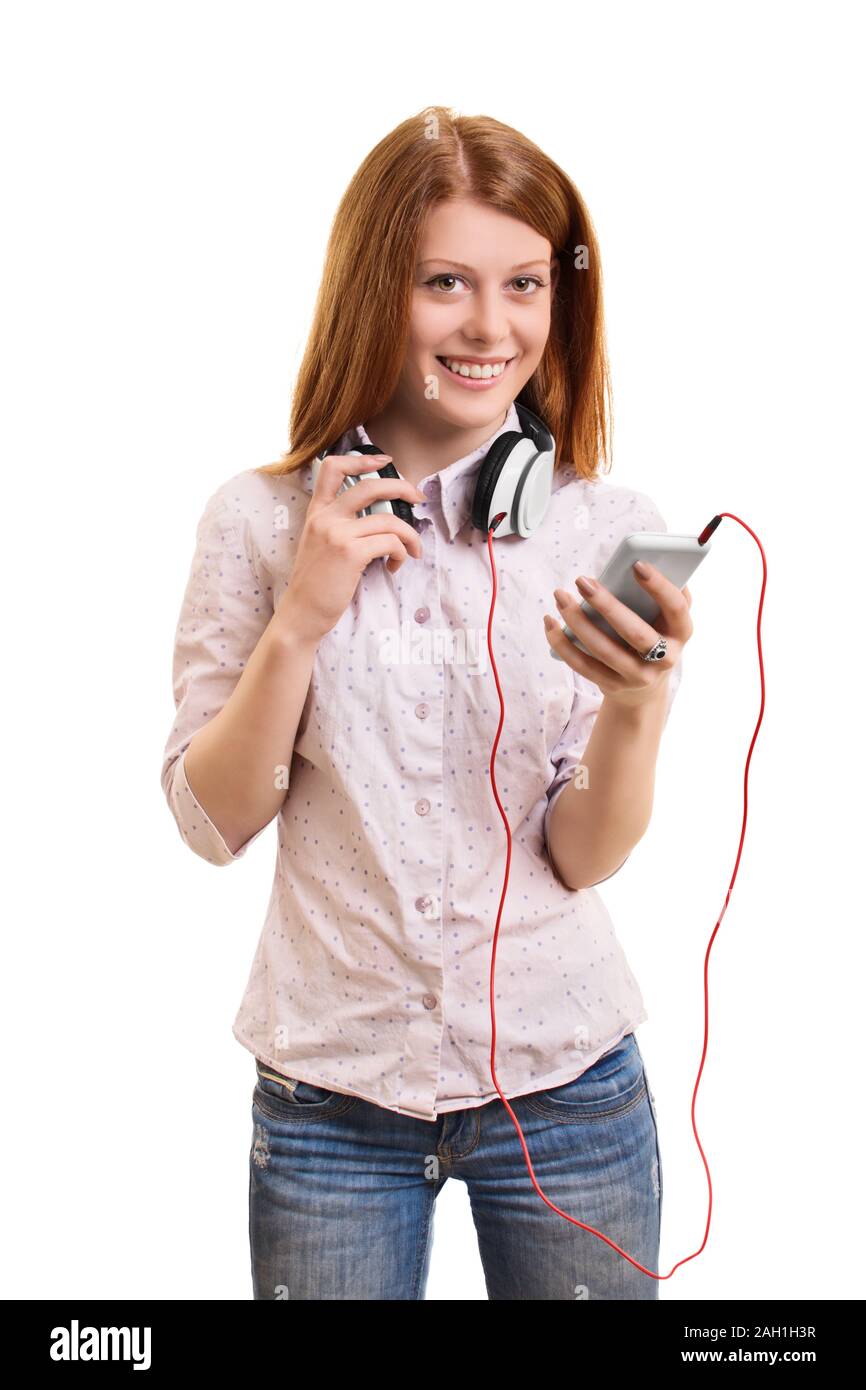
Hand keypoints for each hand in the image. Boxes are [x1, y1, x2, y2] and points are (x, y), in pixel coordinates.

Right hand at [274, 453, 425, 644]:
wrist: (301, 612)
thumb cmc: (316, 583)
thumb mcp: (319, 544)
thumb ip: (339, 525)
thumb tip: (379, 518)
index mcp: (316, 512)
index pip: (332, 467)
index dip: (362, 459)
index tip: (385, 461)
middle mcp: (325, 518)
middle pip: (371, 486)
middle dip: (402, 488)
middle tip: (418, 499)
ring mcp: (337, 534)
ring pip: (389, 520)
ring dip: (410, 536)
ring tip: (413, 551)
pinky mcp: (350, 553)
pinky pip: (390, 543)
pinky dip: (401, 554)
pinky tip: (394, 566)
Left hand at [543, 562, 693, 708]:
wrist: (645, 687)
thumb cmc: (655, 635)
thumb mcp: (667, 619)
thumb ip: (665, 593)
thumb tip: (651, 559)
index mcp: (681, 633)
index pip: (676, 608)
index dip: (659, 586)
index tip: (636, 564)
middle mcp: (664, 659)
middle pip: (635, 633)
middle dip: (607, 605)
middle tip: (582, 580)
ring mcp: (638, 676)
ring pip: (604, 650)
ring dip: (577, 621)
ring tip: (560, 596)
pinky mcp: (612, 685)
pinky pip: (583, 665)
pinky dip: (563, 643)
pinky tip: (550, 623)